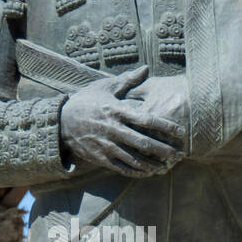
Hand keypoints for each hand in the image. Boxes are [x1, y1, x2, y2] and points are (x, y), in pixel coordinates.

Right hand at [60, 64, 185, 175]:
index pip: (146, 119)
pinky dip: (137, 171)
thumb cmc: (86, 101)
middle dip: (164, 150)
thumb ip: (127, 80)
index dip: (165, 126)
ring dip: (153, 164)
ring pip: (134, 158)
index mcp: (116, 110)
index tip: (180, 131)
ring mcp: (106, 145)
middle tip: (180, 154)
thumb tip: (146, 68)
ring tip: (168, 166)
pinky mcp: (100, 157)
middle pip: (144, 142)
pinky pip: (122, 167)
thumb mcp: (104, 87)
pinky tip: (149, 172)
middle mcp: (113, 129)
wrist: (60, 121)